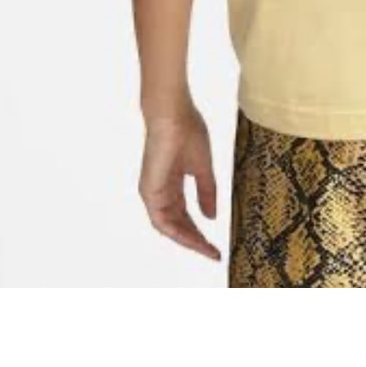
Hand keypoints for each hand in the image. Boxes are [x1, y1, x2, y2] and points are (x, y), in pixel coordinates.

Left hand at [139, 101, 221, 261]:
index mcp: (171, 184)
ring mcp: (152, 192)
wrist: (173, 113)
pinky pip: (162, 221)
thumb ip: (206, 191)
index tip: (216, 245)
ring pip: (169, 227)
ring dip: (188, 240)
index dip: (200, 231)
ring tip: (207, 249)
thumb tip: (211, 216)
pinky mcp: (149, 191)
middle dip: (196, 240)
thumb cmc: (187, 130)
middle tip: (214, 252)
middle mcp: (160, 192)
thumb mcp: (202, 167)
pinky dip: (178, 233)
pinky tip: (194, 238)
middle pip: (177, 225)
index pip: (185, 215)